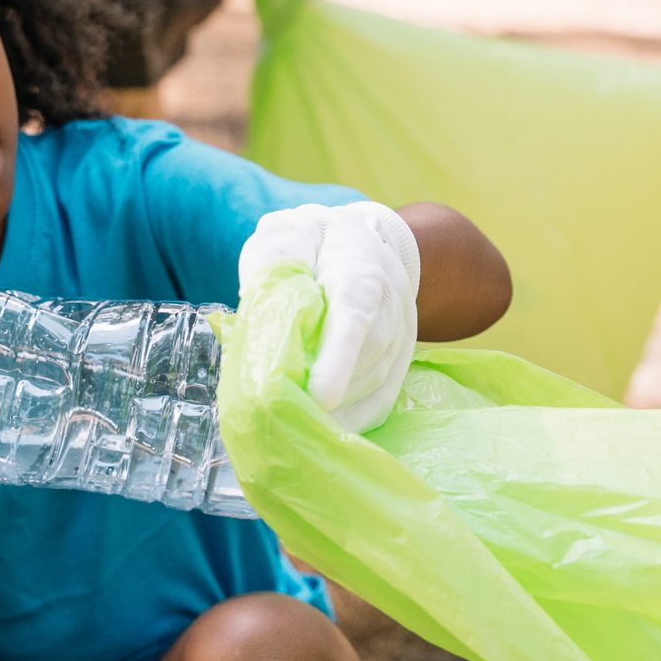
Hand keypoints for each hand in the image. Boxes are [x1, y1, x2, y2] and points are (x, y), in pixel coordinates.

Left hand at [239, 202, 419, 432]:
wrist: (364, 239)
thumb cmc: (316, 240)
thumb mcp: (289, 231)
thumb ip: (275, 257)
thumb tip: (258, 296)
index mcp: (359, 266)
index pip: (355, 314)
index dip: (340, 358)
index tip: (319, 396)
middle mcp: (390, 302)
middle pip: (369, 356)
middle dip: (330, 390)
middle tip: (285, 413)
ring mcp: (401, 333)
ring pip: (376, 382)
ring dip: (339, 408)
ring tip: (298, 423)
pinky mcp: (400, 359)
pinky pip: (383, 399)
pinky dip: (354, 419)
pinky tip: (325, 429)